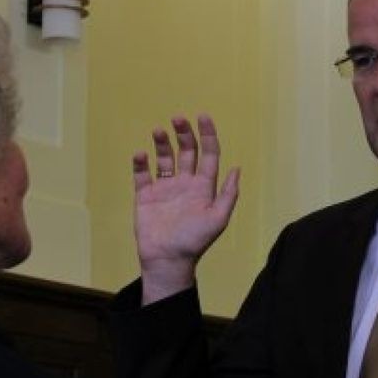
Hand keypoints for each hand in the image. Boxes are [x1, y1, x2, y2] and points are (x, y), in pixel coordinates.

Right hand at [132, 114, 238, 304]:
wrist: (167, 260)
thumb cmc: (195, 242)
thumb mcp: (218, 219)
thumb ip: (227, 194)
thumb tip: (237, 168)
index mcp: (203, 187)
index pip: (208, 155)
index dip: (207, 135)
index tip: (202, 117)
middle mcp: (184, 184)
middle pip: (186, 151)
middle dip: (183, 133)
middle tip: (178, 119)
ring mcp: (164, 188)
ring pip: (164, 158)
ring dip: (162, 142)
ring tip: (158, 131)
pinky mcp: (145, 196)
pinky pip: (142, 174)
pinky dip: (140, 163)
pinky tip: (141, 154)